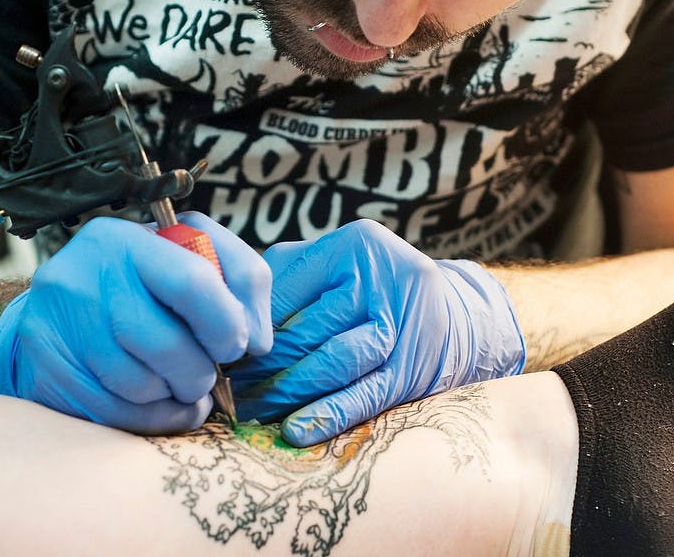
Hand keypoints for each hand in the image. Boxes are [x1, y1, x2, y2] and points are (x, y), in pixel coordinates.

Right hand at [0, 213, 271, 433]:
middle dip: (201, 372)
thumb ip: (239, 282)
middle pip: (167, 344)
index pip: (194, 282)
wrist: (57, 314)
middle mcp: (87, 274)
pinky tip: (160, 405)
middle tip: (205, 374)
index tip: (238, 344)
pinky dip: (152, 418)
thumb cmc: (143, 289)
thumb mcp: (190, 263)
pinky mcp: (46, 367)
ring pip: (141, 384)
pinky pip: (115, 412)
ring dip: (174, 395)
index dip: (228, 324)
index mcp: (129, 240)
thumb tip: (257, 340)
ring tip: (178, 385)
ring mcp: (61, 323)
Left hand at [229, 219, 523, 445]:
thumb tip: (228, 319)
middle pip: (306, 327)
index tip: (220, 347)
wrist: (454, 317)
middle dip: (260, 363)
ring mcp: (404, 324)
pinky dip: (326, 414)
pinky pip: (364, 395)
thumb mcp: (340, 265)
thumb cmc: (375, 292)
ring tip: (251, 408)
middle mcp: (383, 278)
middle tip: (227, 386)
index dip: (248, 322)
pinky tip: (294, 429)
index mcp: (355, 245)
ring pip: (331, 361)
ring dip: (285, 391)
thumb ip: (289, 278)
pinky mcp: (414, 369)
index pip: (284, 286)